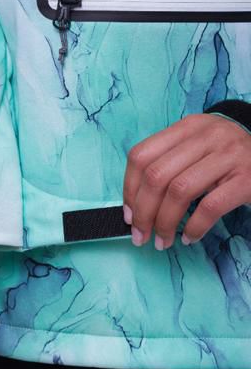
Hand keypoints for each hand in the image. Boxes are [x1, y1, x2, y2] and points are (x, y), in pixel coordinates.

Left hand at [122, 113, 250, 249]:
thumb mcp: (197, 148)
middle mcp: (206, 136)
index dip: (129, 189)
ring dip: (165, 223)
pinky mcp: (247, 178)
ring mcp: (228, 155)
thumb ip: (169, 165)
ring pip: (179, 191)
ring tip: (163, 241)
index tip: (129, 215)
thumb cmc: (227, 157)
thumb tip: (136, 206)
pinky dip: (194, 227)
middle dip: (144, 212)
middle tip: (141, 235)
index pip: (142, 155)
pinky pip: (210, 206)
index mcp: (187, 127)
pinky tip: (188, 237)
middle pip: (157, 176)